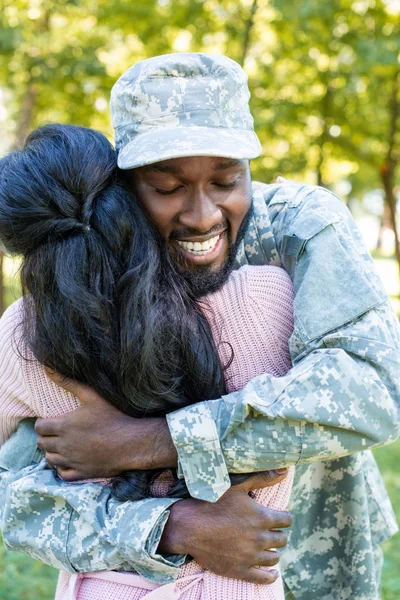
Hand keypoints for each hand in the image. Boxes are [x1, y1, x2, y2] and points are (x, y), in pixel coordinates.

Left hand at [35, 370, 176, 479]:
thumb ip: (69, 382)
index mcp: (64, 426)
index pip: (39, 427)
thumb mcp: (92, 396)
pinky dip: (61, 468)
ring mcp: (72, 461)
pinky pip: (62, 474)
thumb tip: (47, 368)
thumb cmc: (113, 416)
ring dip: (51, 452)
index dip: (42, 423)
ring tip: (60, 445)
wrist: (132, 442)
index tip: (50, 421)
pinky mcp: (82, 473)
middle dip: (46, 437)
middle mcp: (64, 445)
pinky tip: (68, 461)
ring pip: (50, 460)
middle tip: (55, 432)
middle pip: (42, 443)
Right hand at [159, 470, 291, 583]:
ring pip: (274, 557)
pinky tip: (271, 572)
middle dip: (277, 534)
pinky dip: (270, 575)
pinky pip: (263, 577)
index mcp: (262, 517)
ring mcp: (250, 556)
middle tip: (270, 531)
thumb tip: (285, 471)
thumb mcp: (237, 486)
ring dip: (273, 551)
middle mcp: (260, 538)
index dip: (283, 517)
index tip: (279, 517)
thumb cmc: (212, 501)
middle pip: (281, 539)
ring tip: (267, 547)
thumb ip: (262, 479)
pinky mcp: (240, 570)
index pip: (286, 520)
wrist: (189, 526)